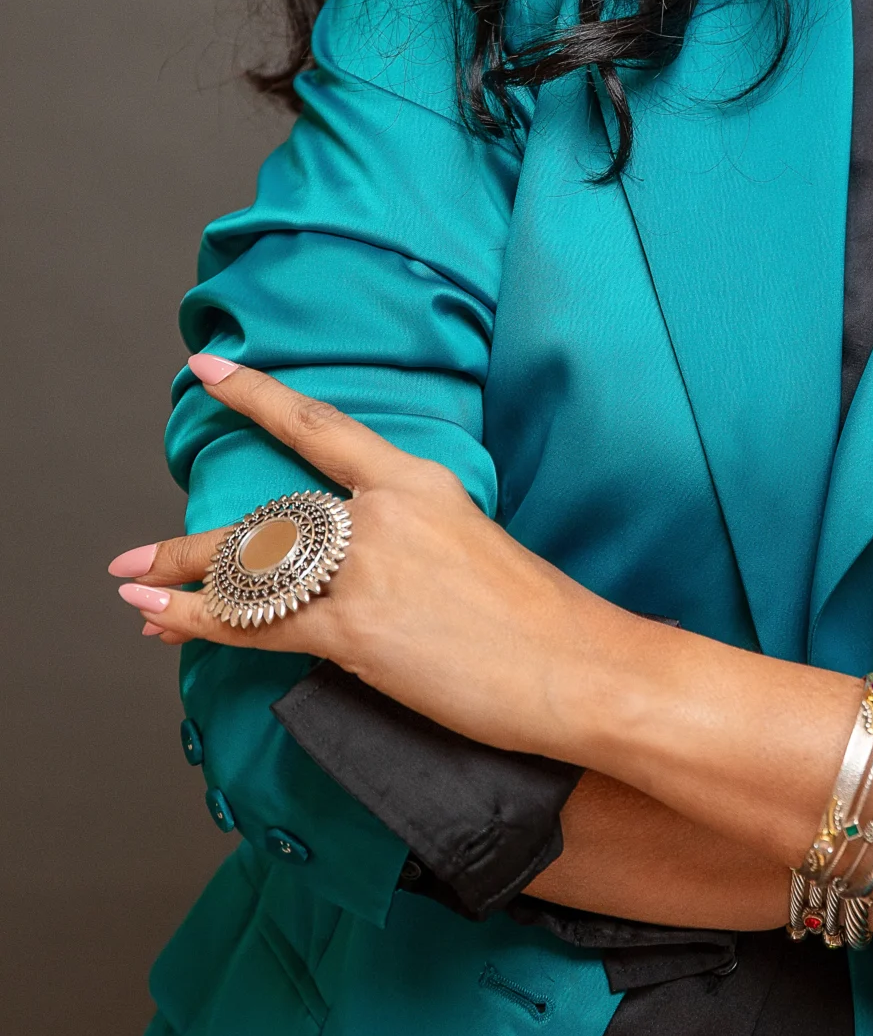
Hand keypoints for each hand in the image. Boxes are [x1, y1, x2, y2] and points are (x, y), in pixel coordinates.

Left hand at [110, 355, 603, 758]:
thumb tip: (364, 571)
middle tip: (134, 551)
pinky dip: (197, 623)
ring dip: (179, 581)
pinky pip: (255, 624)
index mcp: (418, 483)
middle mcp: (382, 515)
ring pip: (249, 570)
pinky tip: (158, 618)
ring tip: (132, 585)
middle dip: (190, 541)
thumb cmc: (541, 621)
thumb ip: (412, 543)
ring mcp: (366, 570)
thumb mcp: (475, 547)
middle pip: (265, 518)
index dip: (257, 395)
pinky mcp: (355, 629)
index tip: (210, 369)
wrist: (578, 666)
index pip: (321, 428)